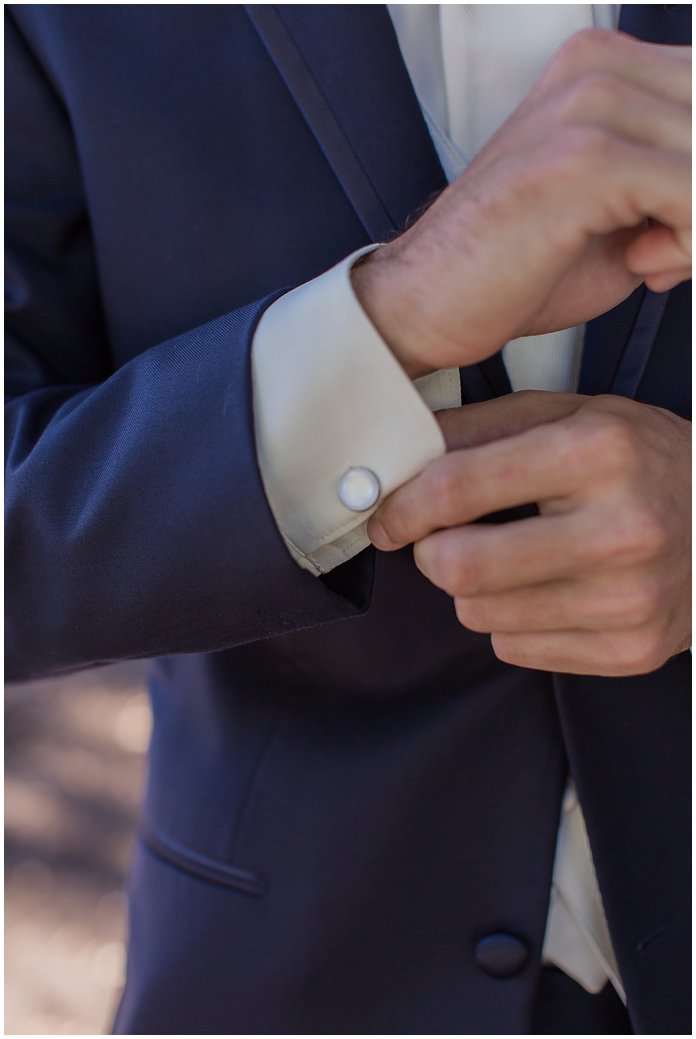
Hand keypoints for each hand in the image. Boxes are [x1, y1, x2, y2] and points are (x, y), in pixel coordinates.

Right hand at [352, 30, 690, 376]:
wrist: (427, 304)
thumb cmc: (511, 268)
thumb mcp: (620, 212)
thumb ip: (681, 185)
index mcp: (603, 67)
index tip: (679, 228)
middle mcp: (598, 69)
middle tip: (664, 249)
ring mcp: (590, 105)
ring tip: (645, 256)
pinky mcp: (584, 158)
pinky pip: (695, 193)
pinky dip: (690, 245)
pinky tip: (640, 261)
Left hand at [368, 394, 690, 676]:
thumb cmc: (640, 460)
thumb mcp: (570, 414)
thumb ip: (479, 428)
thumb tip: (396, 453)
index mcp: (598, 454)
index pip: (458, 488)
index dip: (403, 506)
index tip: (386, 515)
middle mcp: (620, 531)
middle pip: (460, 567)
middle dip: (432, 554)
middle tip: (445, 538)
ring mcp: (630, 600)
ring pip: (479, 613)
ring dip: (474, 588)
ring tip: (513, 558)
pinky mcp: (632, 650)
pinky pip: (515, 648)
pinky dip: (512, 620)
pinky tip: (548, 589)